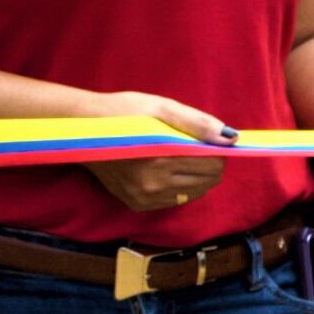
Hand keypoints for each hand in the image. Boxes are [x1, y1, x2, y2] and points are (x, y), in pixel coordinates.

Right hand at [81, 92, 234, 214]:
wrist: (82, 131)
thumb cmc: (122, 112)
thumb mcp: (160, 108)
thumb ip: (197, 123)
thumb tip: (230, 138)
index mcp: (161, 157)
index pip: (212, 164)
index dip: (217, 150)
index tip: (208, 139)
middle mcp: (153, 184)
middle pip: (207, 181)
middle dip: (209, 164)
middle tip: (195, 147)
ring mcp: (144, 198)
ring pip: (193, 194)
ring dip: (197, 177)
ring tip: (181, 157)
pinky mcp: (137, 204)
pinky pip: (174, 201)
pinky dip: (181, 187)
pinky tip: (168, 170)